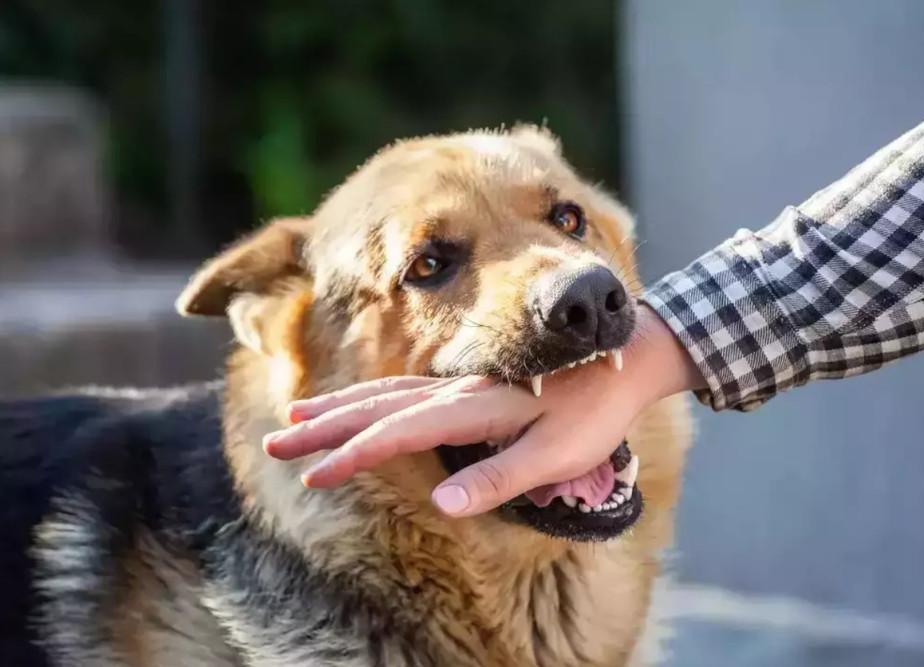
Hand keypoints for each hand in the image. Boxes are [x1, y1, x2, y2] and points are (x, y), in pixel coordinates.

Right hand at [263, 305, 702, 516]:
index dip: (354, 455)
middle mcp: (458, 391)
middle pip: (377, 406)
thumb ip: (500, 477)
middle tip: (277, 439)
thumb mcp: (557, 454)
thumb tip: (443, 504)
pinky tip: (360, 403)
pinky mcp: (469, 385)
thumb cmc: (595, 412)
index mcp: (475, 409)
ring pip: (386, 392)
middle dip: (325, 426)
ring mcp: (461, 384)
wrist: (627, 357)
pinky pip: (407, 388)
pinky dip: (371, 397)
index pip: (400, 433)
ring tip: (298, 414)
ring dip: (340, 405)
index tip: (314, 474)